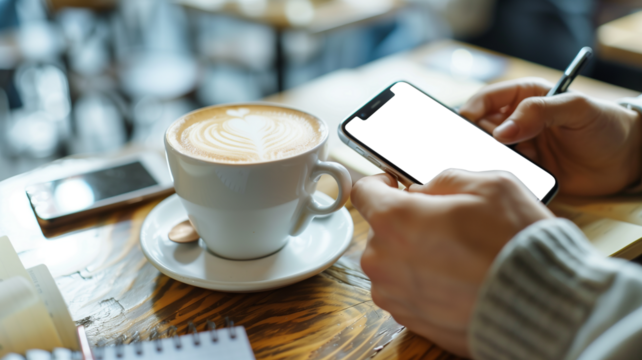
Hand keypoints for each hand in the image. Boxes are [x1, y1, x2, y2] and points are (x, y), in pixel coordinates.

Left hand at [351, 169, 552, 356]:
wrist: (542, 308)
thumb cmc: (516, 245)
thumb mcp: (489, 184)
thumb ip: (443, 179)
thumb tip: (423, 189)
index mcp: (395, 219)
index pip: (363, 192)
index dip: (381, 184)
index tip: (395, 186)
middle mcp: (384, 259)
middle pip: (380, 229)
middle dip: (405, 221)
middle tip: (445, 224)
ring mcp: (394, 294)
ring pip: (391, 261)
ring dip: (413, 253)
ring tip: (456, 255)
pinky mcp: (409, 319)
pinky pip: (404, 290)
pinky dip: (423, 282)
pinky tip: (456, 279)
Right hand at [459, 77, 641, 195]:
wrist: (626, 161)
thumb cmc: (605, 125)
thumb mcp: (576, 109)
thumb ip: (539, 112)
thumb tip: (502, 132)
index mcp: (524, 97)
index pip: (486, 99)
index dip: (471, 110)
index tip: (464, 124)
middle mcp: (516, 122)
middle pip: (479, 126)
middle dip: (470, 136)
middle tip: (466, 149)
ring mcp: (518, 147)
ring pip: (486, 151)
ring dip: (481, 157)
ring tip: (479, 165)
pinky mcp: (523, 170)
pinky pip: (500, 173)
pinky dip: (494, 176)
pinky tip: (494, 179)